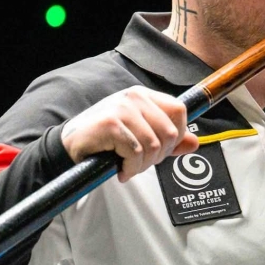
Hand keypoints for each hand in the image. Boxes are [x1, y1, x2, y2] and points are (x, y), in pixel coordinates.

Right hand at [61, 86, 198, 181]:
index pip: (179, 111)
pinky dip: (130, 167)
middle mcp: (134, 97)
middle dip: (159, 156)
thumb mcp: (140, 134)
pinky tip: (120, 168)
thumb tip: (195, 143)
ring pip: (153, 145)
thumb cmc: (104, 138)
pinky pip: (135, 152)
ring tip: (128, 166)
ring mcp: (122, 108)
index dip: (177, 135)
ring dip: (142, 165)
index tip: (161, 149)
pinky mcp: (111, 124)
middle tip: (140, 162)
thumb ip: (168, 139)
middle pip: (170, 132)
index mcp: (144, 96)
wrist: (70, 143)